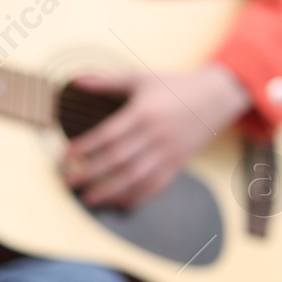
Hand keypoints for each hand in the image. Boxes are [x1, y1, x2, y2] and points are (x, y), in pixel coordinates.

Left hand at [61, 62, 252, 208]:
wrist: (217, 96)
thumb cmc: (174, 86)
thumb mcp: (141, 78)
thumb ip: (107, 81)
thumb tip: (75, 80)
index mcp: (143, 113)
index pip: (108, 135)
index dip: (85, 147)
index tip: (65, 156)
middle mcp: (155, 135)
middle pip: (118, 160)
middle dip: (90, 173)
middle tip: (68, 182)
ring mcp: (168, 152)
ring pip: (136, 178)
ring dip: (110, 191)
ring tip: (89, 199)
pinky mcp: (179, 163)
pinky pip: (157, 185)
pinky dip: (138, 197)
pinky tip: (120, 203)